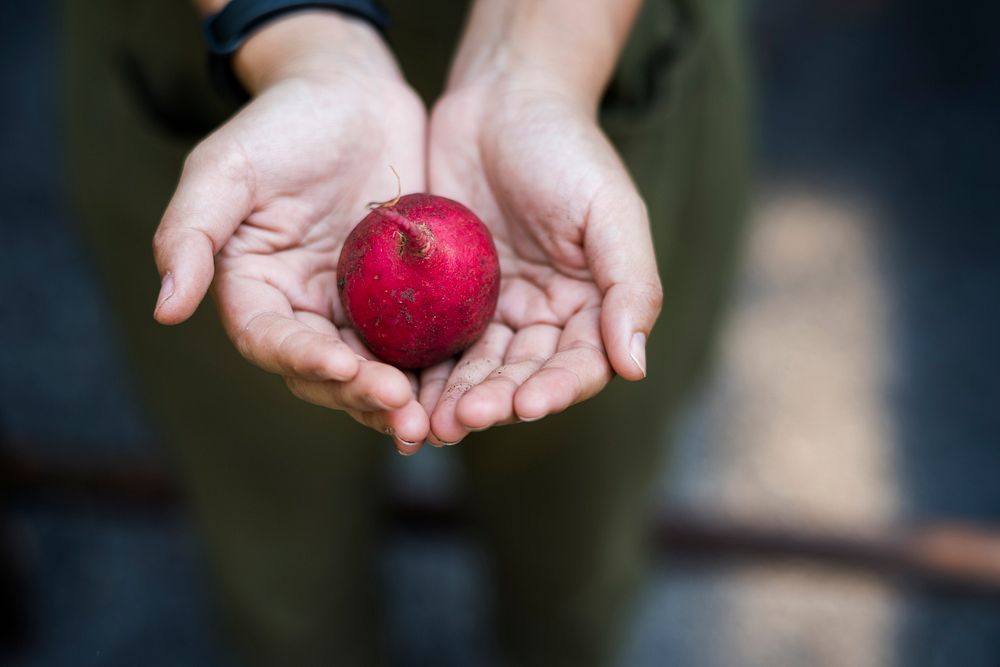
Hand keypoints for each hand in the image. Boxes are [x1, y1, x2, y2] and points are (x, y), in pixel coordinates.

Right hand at [152, 13, 429, 452]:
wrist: (352, 94)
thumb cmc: (284, 122)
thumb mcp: (227, 167)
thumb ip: (190, 233)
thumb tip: (165, 311)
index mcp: (255, 288)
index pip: (270, 339)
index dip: (301, 359)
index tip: (342, 364)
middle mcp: (302, 308)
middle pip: (323, 370)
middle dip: (358, 392)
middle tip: (401, 404)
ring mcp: (354, 308)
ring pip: (370, 370)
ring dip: (395, 399)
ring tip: (429, 417)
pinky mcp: (400, 299)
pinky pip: (414, 342)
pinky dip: (430, 368)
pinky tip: (459, 384)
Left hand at [420, 72, 662, 444]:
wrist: (501, 98)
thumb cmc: (566, 148)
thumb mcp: (610, 210)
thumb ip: (629, 285)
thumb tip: (635, 365)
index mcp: (590, 306)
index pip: (578, 364)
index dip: (555, 390)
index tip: (526, 404)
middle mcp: (543, 317)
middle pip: (521, 375)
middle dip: (494, 401)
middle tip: (460, 421)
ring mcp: (491, 309)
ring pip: (475, 368)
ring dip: (454, 398)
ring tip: (428, 424)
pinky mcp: (446, 297)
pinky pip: (435, 340)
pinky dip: (421, 368)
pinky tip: (400, 388)